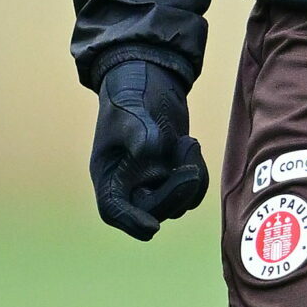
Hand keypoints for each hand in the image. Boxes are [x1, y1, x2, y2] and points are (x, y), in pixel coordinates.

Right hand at [90, 58, 208, 240]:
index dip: (131, 222)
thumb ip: (139, 133)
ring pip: (178, 203)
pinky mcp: (173, 175)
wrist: (146, 79)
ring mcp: (152, 182)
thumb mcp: (130, 111)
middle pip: (152, 210)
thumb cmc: (129, 94)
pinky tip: (190, 144)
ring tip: (186, 140)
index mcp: (107, 174)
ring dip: (190, 177)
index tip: (152, 228)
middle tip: (189, 156)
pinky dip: (198, 173)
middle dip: (174, 191)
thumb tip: (151, 153)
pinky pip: (192, 192)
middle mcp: (128, 184)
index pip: (114, 210)